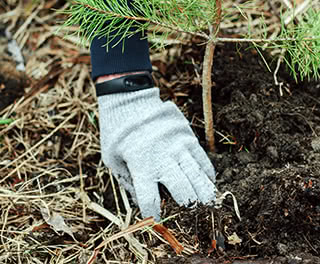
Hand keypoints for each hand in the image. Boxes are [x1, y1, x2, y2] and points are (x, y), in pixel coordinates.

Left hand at [98, 87, 215, 220]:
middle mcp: (163, 158)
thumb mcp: (112, 159)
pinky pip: (204, 161)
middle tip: (188, 209)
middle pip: (184, 192)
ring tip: (206, 203)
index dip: (154, 215)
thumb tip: (144, 204)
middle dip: (188, 205)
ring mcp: (178, 147)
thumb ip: (128, 182)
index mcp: (140, 165)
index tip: (155, 220)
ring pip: (199, 178)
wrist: (130, 99)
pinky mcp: (188, 137)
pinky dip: (207, 175)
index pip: (150, 200)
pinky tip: (207, 183)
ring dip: (204, 194)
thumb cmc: (116, 133)